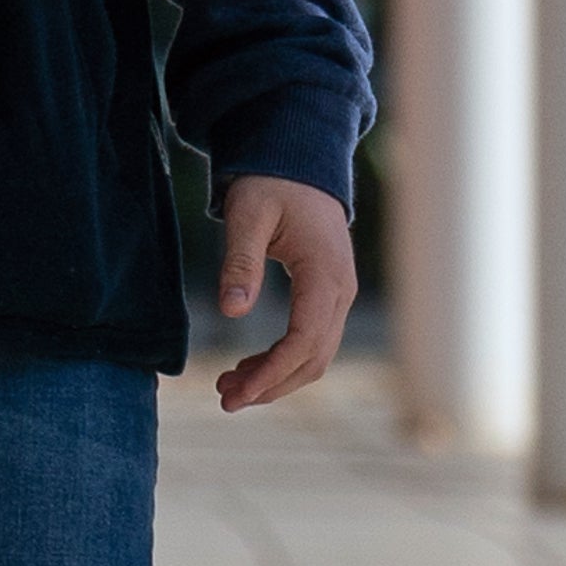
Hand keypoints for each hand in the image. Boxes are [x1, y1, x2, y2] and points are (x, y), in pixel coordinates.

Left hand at [210, 174, 354, 413]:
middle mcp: (341, 291)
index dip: (272, 373)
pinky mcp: (328, 296)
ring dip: (276, 377)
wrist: (300, 165)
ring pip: (315, 354)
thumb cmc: (272, 184)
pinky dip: (283, 361)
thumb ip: (239, 261)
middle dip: (271, 384)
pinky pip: (312, 340)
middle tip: (225, 400)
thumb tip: (231, 311)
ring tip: (229, 388)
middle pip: (314, 358)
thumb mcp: (247, 215)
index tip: (236, 393)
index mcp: (325, 274)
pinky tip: (249, 368)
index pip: (304, 339)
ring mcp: (339, 295)